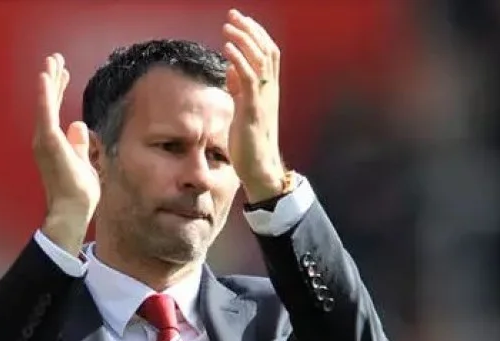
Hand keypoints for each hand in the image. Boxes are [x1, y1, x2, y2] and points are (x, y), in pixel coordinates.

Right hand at [32, 53, 99, 254]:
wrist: (72, 211)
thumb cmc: (78, 194)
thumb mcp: (84, 163)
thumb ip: (80, 144)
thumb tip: (79, 125)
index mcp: (54, 143)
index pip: (55, 111)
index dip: (58, 90)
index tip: (63, 72)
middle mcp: (45, 139)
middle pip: (49, 103)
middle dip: (53, 79)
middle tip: (56, 58)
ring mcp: (45, 140)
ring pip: (46, 103)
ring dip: (48, 81)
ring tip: (52, 61)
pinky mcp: (48, 142)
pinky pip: (46, 113)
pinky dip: (45, 94)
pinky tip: (46, 77)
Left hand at [222, 9, 285, 201]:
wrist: (259, 167)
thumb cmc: (250, 141)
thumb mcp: (244, 107)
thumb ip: (239, 87)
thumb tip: (231, 68)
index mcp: (269, 89)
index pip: (268, 52)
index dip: (255, 34)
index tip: (240, 20)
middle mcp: (270, 90)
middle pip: (266, 49)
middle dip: (250, 29)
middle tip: (233, 15)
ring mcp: (264, 98)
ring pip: (260, 59)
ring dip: (243, 39)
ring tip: (229, 25)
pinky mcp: (253, 108)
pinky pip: (250, 77)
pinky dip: (240, 59)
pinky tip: (228, 47)